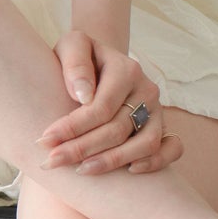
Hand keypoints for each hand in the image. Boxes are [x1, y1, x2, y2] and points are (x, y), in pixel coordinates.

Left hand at [38, 32, 181, 175]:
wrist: (101, 63)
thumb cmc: (82, 59)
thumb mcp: (73, 46)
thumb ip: (75, 63)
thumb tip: (83, 95)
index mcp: (126, 69)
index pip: (100, 107)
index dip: (72, 127)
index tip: (45, 141)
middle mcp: (147, 90)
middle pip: (118, 129)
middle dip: (82, 149)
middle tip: (52, 162)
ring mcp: (158, 110)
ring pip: (145, 144)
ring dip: (112, 162)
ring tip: (81, 171)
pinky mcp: (164, 126)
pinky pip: (172, 148)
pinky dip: (156, 162)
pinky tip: (130, 172)